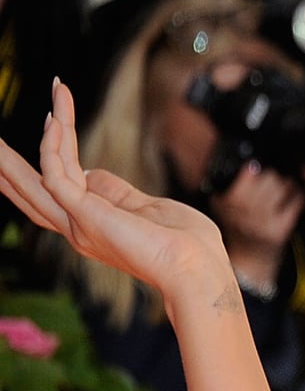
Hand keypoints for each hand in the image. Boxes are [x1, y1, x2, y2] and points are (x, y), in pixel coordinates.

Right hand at [0, 84, 230, 306]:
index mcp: (92, 226)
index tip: (52, 121)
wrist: (199, 270)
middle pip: (30, 191)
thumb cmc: (187, 245)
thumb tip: (89, 171)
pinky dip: (53, 146)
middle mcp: (78, 227)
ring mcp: (79, 223)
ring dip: (12, 155)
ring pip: (34, 180)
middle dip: (7, 165)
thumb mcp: (147, 208)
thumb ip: (115, 192)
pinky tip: (55, 119)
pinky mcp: (86, 215)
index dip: (49, 158)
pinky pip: (57, 174)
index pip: (55, 192)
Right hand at [210, 163, 304, 291]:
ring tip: (283, 189)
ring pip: (282, 186)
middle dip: (273, 176)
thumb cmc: (238, 228)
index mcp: (226, 201)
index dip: (256, 169)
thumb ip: (230, 185)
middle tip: (272, 182)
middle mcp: (243, 212)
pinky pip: (296, 201)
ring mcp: (262, 222)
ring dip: (286, 184)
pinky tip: (293, 198)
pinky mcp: (279, 230)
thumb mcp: (222, 205)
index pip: (249, 171)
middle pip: (268, 177)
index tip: (258, 170)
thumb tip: (251, 164)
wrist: (249, 259)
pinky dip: (298, 196)